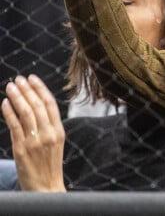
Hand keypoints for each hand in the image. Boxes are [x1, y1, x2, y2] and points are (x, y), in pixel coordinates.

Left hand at [1, 75, 65, 191]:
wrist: (46, 188)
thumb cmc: (49, 165)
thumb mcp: (55, 143)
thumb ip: (48, 126)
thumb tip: (35, 106)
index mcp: (59, 131)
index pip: (49, 104)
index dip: (40, 89)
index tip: (32, 78)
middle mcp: (48, 134)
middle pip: (37, 106)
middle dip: (27, 90)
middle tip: (19, 79)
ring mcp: (35, 141)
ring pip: (25, 113)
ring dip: (17, 97)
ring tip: (11, 86)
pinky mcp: (22, 149)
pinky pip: (14, 126)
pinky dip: (9, 113)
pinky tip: (5, 103)